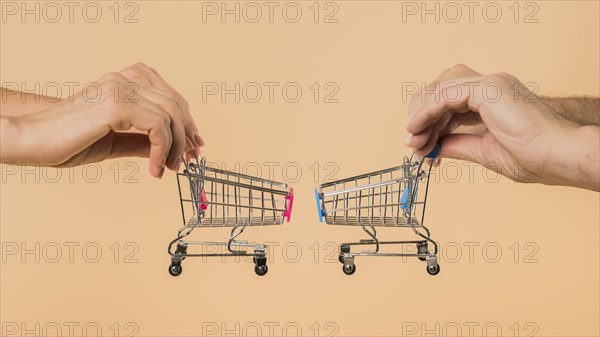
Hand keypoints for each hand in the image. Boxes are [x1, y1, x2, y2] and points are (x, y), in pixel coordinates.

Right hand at [1, 63, 203, 177]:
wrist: (32, 139)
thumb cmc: (69, 140)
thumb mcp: (117, 141)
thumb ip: (143, 140)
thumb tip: (172, 151)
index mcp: (126, 80)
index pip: (171, 97)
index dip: (188, 123)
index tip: (195, 147)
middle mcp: (125, 79)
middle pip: (176, 104)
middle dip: (188, 136)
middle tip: (190, 161)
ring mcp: (120, 88)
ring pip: (171, 115)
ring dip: (176, 147)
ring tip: (169, 169)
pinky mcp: (116, 104)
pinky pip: (158, 126)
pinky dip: (162, 151)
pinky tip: (154, 169)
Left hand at [405, 64, 598, 190]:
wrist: (559, 157)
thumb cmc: (535, 157)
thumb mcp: (484, 151)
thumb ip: (458, 144)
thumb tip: (434, 146)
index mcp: (492, 99)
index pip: (448, 102)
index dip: (429, 123)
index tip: (420, 146)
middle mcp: (490, 87)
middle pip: (440, 89)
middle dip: (421, 117)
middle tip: (412, 144)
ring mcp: (490, 84)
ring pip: (439, 88)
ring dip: (421, 113)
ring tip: (414, 139)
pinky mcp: (488, 88)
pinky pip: (444, 94)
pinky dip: (427, 111)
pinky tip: (418, 129)